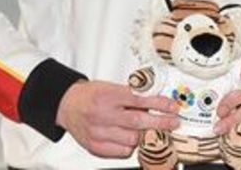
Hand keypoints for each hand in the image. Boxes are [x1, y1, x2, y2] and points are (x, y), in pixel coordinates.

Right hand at [56, 80, 181, 158]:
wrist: (67, 106)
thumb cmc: (90, 95)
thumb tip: (157, 102)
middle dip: (161, 123)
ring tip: (148, 130)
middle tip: (173, 122)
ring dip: (145, 136)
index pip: (139, 100)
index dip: (159, 105)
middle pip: (138, 122)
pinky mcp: (96, 147)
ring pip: (132, 140)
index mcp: (107, 96)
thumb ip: (131, 95)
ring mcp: (98, 133)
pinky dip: (131, 146)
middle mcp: (102, 115)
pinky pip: (122, 151)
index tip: (173, 107)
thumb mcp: (110, 87)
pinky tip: (130, 138)